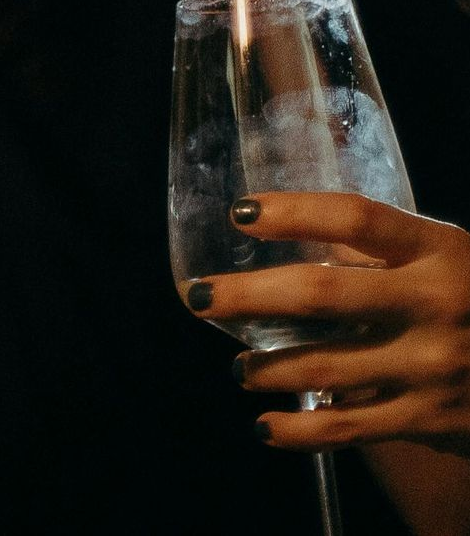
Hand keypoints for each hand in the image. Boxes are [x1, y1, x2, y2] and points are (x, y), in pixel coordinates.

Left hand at [196, 193, 469, 456]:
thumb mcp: (446, 254)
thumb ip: (381, 245)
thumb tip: (292, 226)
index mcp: (438, 250)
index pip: (356, 218)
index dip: (294, 211)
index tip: (241, 212)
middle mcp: (433, 305)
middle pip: (324, 294)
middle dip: (250, 295)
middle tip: (198, 295)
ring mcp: (431, 366)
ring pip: (325, 368)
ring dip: (266, 368)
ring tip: (237, 366)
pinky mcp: (428, 418)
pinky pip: (349, 429)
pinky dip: (298, 431)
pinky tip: (265, 426)